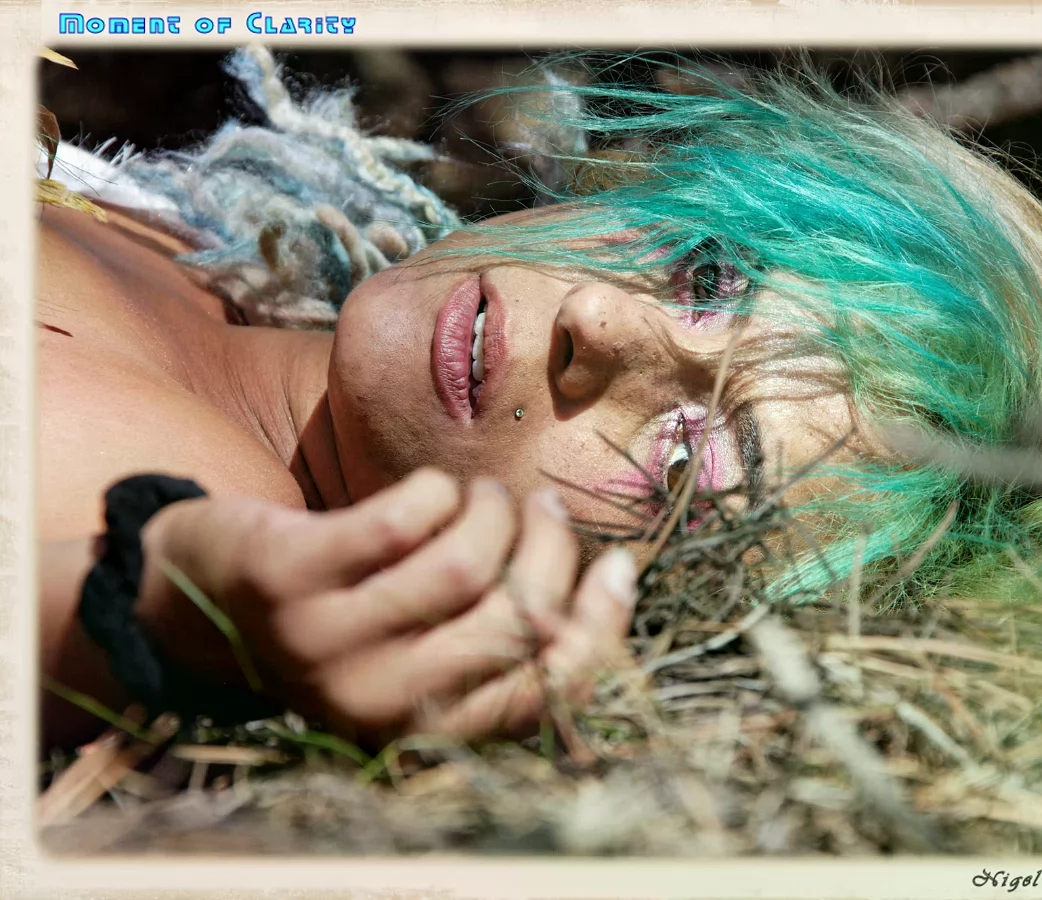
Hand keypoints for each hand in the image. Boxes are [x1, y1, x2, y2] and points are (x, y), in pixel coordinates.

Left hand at [136, 469, 637, 744]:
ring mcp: (327, 641)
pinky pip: (401, 518)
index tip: (615, 565)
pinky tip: (429, 490)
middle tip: (541, 509)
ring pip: (463, 565)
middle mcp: (376, 702)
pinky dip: (435, 491)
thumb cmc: (340, 619)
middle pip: (513, 616)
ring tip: (483, 496)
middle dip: (547, 548)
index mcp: (421, 726)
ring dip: (493, 512)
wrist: (195, 598)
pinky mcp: (289, 574)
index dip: (597, 626)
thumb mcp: (417, 649)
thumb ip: (495, 636)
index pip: (542, 693)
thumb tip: (611, 579)